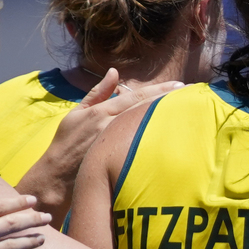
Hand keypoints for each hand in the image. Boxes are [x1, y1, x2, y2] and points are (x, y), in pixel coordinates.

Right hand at [18, 69, 182, 217]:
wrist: (57, 175)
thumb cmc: (65, 143)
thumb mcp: (78, 113)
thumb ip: (97, 93)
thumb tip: (114, 72)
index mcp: (101, 112)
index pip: (136, 97)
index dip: (158, 91)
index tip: (178, 85)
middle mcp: (110, 126)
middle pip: (145, 110)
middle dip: (168, 100)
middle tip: (191, 92)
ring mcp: (114, 144)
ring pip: (145, 127)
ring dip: (166, 118)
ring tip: (187, 110)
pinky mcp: (116, 159)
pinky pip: (140, 145)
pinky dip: (156, 138)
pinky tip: (173, 135)